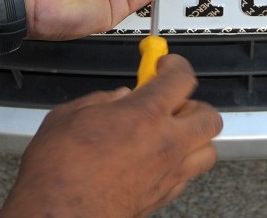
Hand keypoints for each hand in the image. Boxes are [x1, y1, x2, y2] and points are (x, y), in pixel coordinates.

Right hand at [0, 55, 222, 217]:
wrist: (58, 216)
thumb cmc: (58, 174)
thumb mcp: (68, 117)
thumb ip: (100, 101)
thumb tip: (116, 97)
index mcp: (145, 114)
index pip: (182, 77)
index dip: (175, 64)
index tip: (165, 64)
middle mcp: (166, 144)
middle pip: (208, 115)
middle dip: (192, 102)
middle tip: (170, 100)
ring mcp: (169, 173)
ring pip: (208, 148)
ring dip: (194, 136)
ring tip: (171, 131)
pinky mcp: (163, 197)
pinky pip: (189, 175)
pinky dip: (181, 163)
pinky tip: (159, 158)